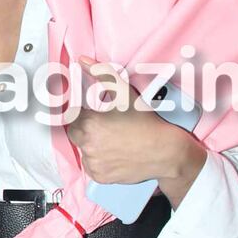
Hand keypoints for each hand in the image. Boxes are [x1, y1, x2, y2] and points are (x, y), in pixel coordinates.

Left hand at [65, 59, 205, 205]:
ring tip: (114, 141)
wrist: (164, 151)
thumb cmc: (145, 122)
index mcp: (89, 123)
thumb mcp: (124, 93)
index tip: (97, 116)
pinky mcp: (99, 177)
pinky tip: (115, 154)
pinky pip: (92, 168)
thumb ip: (101, 73)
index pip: (72, 117)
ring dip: (93, 146)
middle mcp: (87, 144)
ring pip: (84, 151)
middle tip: (107, 128)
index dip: (84, 115)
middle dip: (87, 129)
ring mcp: (93, 163)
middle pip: (76, 134)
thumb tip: (82, 60)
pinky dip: (99, 162)